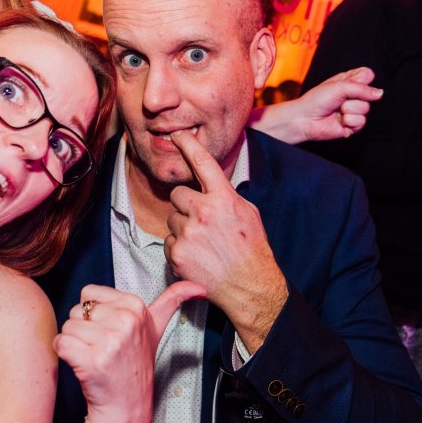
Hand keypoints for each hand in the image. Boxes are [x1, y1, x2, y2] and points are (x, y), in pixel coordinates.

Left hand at [55, 281, 205, 422]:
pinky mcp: (92, 360)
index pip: (89, 294)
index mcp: (136, 307)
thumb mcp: (156, 328)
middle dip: (83, 330)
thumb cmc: (136, 365)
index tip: (110, 331)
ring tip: (93, 357)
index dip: (94, 314)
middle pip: (77, 310)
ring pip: (67, 327)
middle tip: (102, 348)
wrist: (127, 406)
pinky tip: (82, 365)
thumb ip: (173, 301)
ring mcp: (110, 341)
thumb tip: (198, 288)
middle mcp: (125, 321)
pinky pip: (60, 343)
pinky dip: (64, 355)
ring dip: (74, 344)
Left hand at [165, 131, 287, 353]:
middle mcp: (204, 212)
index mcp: (224, 198)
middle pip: (178, 194)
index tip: (177, 135)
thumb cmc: (252, 250)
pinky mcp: (177, 254)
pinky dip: (179, 249)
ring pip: (171, 218)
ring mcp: (188, 233)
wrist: (250, 287)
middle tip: (202, 222)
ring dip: (182, 227)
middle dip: (186, 205)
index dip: (188, 145)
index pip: (203, 163)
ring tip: (203, 243)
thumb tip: (211, 184)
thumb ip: (226, 196)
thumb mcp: (248, 213)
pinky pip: (168, 241)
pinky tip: (197, 257)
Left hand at [249, 68, 380, 143]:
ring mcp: (354, 110)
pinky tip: (339, 121)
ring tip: (337, 111)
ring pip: (366, 109)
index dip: (362, 80)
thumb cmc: (317, 99)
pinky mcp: (353, 125)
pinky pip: (361, 122)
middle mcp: (354, 95)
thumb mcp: (339, 87)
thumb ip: (361, 88)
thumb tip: (380, 93)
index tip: (349, 83)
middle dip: (352, 97)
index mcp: (350, 82)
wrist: (305, 119)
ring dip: (349, 110)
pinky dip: (349, 121)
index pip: (368, 75)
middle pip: (370, 94)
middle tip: (338, 100)